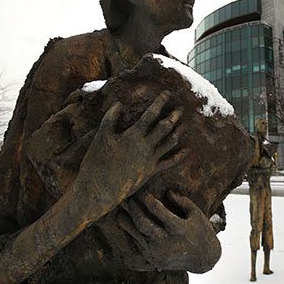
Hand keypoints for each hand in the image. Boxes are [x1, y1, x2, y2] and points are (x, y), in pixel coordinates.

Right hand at [76, 91, 185, 217]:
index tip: (167, 93)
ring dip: (178, 132)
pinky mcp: (150, 172)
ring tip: (184, 124)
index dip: (160, 103)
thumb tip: (119, 103)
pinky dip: (179, 156)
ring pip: (169, 143)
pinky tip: (187, 150)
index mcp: (133, 135)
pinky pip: (168, 163)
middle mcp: (145, 146)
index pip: (150, 115)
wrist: (98, 189)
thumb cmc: (96, 161)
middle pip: (164, 127)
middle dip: (174, 116)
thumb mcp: (101, 136)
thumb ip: (111, 118)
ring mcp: (150, 160)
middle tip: (181, 108)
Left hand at [116, 190, 221, 273]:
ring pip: (136, 234)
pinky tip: (125, 221)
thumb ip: (182, 201)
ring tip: (119, 208)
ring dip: (125, 220)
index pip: (157, 210)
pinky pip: (137, 243)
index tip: (141, 190)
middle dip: (132, 208)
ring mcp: (158, 253)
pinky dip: (130, 231)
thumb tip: (167, 191)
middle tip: (126, 196)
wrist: (204, 258)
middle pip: (142, 223)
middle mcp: (167, 242)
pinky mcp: (153, 260)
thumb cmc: (201, 230)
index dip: (147, 198)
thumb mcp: (196, 213)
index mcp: (179, 229)